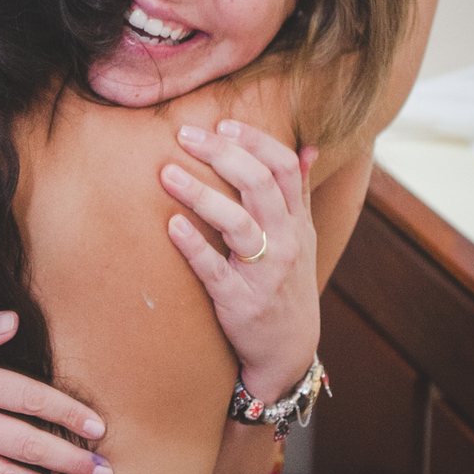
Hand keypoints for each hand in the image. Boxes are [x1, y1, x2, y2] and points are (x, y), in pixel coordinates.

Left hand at [161, 120, 320, 403]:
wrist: (288, 350)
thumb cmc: (287, 284)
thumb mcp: (303, 238)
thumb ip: (300, 192)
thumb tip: (306, 146)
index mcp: (297, 223)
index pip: (284, 168)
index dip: (256, 141)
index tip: (223, 124)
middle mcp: (286, 243)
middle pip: (260, 186)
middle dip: (223, 154)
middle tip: (185, 135)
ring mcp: (264, 274)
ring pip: (239, 225)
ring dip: (201, 196)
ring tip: (166, 174)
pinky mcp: (240, 302)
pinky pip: (215, 271)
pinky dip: (194, 247)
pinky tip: (171, 226)